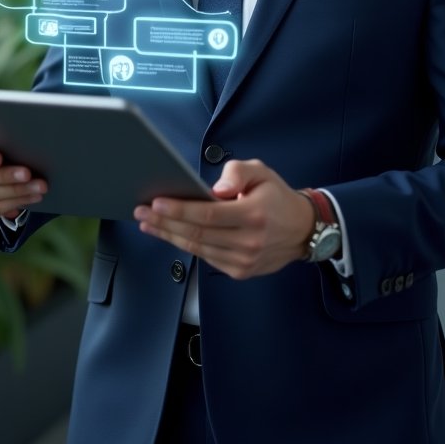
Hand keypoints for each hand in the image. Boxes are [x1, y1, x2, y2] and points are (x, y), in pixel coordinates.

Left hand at [133, 159, 315, 279]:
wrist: (302, 230)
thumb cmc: (277, 197)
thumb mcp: (262, 172)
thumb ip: (237, 173)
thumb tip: (216, 189)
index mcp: (253, 215)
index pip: (208, 215)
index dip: (179, 210)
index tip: (157, 203)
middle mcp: (248, 242)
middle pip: (197, 234)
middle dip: (165, 223)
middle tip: (142, 212)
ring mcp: (243, 261)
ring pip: (198, 248)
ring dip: (169, 236)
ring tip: (148, 223)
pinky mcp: (239, 271)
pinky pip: (206, 257)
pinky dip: (185, 245)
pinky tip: (170, 235)